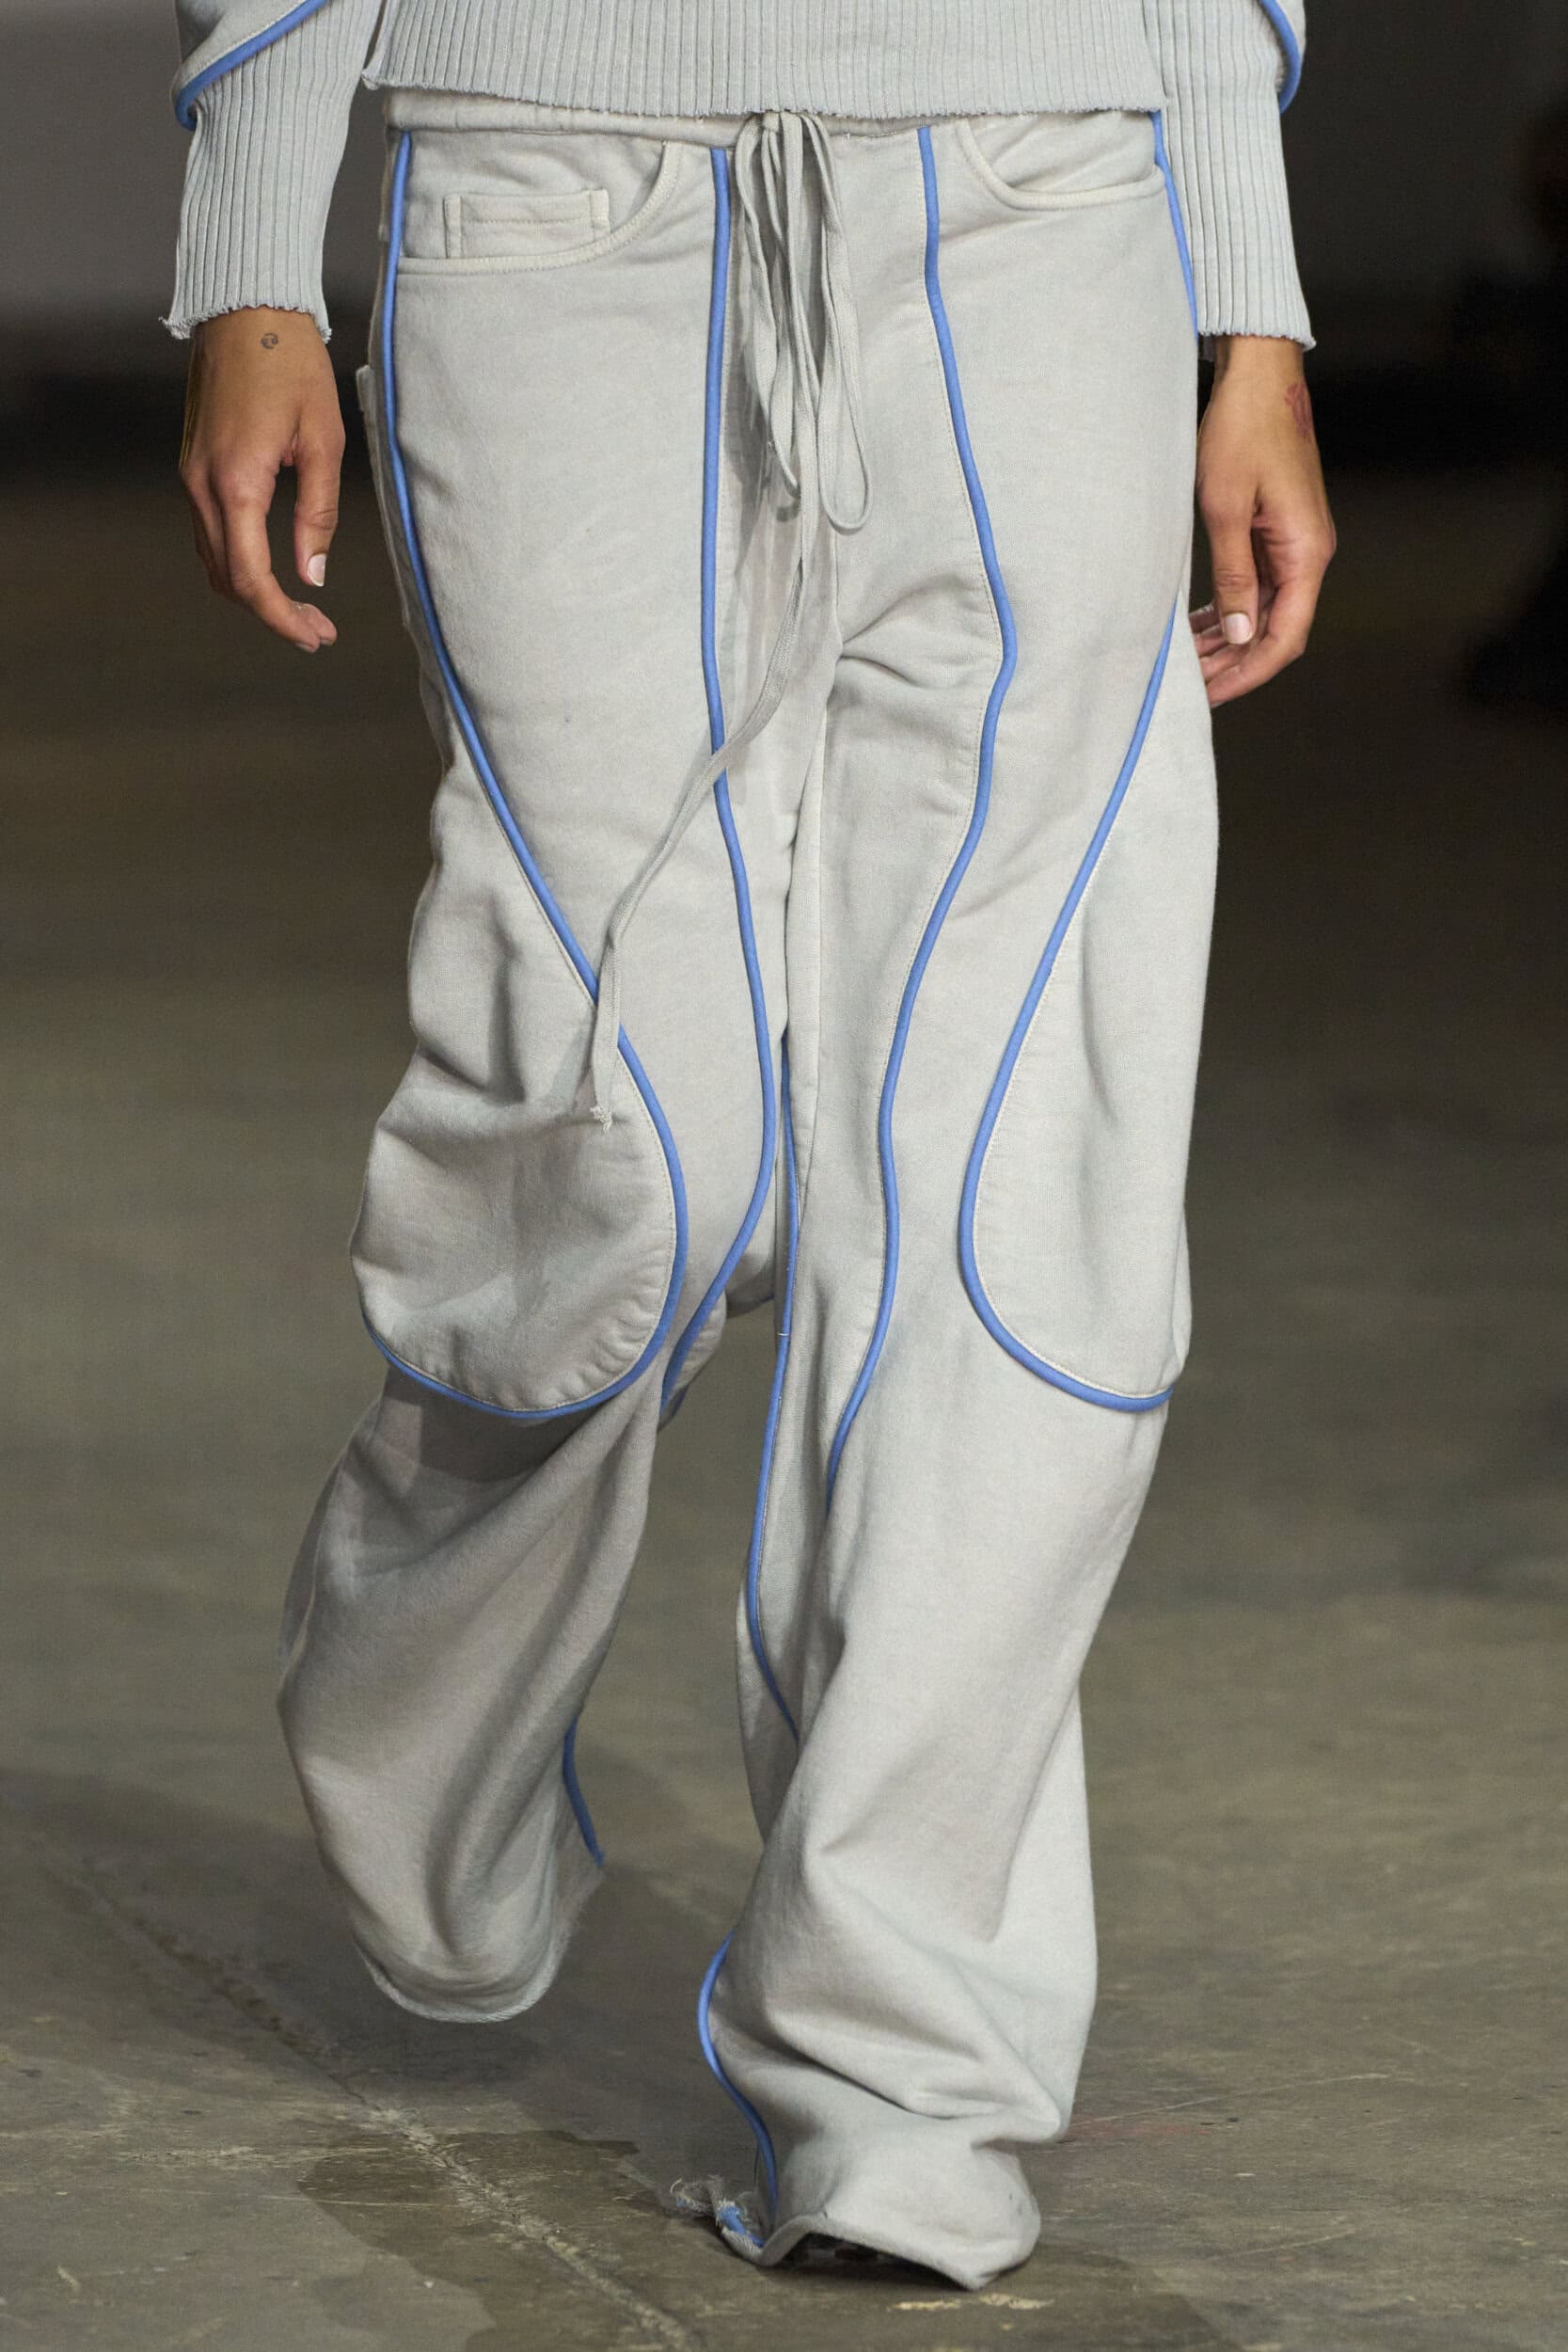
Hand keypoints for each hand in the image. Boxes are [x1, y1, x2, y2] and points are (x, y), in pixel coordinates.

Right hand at [180, 308, 342, 651]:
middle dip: (272, 614)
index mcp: (236, 482)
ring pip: (213, 560)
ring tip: (302, 608)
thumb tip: (313, 575)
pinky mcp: (194, 464)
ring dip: (253, 592)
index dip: (282, 618)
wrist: (245, 306)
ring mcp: (191, 475)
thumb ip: (318, 513)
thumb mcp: (325, 440)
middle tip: (318, 631)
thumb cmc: (291, 363)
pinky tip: (273, 567)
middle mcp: (202, 485)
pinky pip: (210, 531)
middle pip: (226, 579)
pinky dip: (238, 561)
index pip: (250, 578)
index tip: (316, 636)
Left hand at [1190, 335, 1334, 707]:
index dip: (1248, 673)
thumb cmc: (1242, 431)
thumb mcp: (1227, 508)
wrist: (1260, 376)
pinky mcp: (1279, 530)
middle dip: (1235, 663)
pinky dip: (1232, 609)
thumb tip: (1240, 636)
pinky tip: (1201, 624)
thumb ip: (1234, 576)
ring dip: (1230, 639)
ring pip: (1266, 610)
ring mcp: (1295, 542)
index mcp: (1306, 552)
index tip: (1210, 694)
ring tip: (1188, 661)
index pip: (1285, 637)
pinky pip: (1259, 585)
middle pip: (1277, 630)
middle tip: (1189, 686)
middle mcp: (1309, 552)